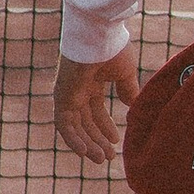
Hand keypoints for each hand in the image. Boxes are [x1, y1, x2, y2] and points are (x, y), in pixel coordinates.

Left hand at [54, 48, 137, 163]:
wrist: (99, 35)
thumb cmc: (112, 48)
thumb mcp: (125, 74)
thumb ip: (128, 90)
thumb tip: (131, 106)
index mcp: (91, 82)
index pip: (96, 111)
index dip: (106, 127)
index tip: (117, 141)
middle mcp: (78, 90)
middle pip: (86, 122)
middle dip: (98, 140)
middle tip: (110, 157)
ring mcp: (68, 94)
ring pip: (75, 127)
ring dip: (88, 144)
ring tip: (102, 158)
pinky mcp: (61, 97)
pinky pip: (64, 125)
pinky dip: (73, 139)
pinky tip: (86, 152)